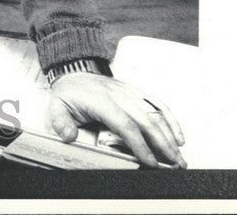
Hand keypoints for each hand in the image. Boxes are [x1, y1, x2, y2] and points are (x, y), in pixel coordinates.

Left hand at [48, 73, 185, 167]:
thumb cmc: (69, 92)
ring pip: (155, 115)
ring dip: (170, 137)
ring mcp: (130, 93)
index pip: (125, 125)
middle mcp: (119, 96)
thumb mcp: (57, 106)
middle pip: (146, 122)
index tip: (150, 162)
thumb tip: (69, 136)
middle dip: (163, 146)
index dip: (139, 144)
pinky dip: (171, 120)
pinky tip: (179, 136)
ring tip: (179, 157)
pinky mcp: (136, 92)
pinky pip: (157, 104)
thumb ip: (60, 122)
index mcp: (102, 101)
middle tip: (173, 165)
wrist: (74, 71)